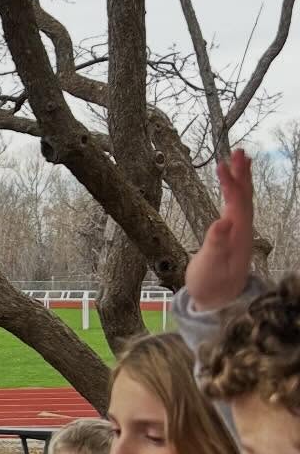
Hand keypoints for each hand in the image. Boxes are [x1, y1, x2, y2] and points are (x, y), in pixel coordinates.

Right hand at [186, 150, 254, 311]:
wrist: (218, 301)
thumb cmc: (212, 285)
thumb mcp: (209, 266)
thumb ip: (216, 244)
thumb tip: (221, 222)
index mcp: (239, 235)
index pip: (237, 203)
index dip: (231, 183)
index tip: (223, 165)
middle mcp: (243, 231)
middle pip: (245, 197)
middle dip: (242, 175)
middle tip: (239, 152)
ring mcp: (239, 233)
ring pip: (242, 201)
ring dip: (240, 180)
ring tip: (237, 160)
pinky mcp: (232, 235)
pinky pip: (236, 208)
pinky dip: (234, 193)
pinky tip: (230, 186)